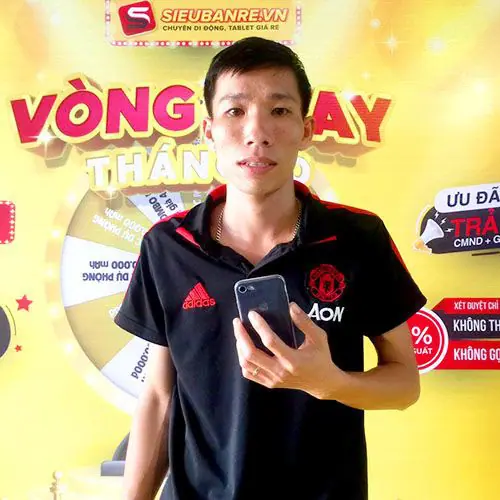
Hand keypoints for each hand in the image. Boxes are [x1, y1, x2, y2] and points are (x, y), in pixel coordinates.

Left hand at [233, 302, 347, 398]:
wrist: (322, 383)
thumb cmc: (321, 357)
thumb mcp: (319, 337)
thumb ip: (305, 322)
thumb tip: (290, 306)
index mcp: (293, 360)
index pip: (270, 341)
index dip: (259, 326)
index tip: (252, 314)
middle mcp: (281, 372)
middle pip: (251, 354)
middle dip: (241, 336)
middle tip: (237, 322)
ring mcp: (274, 379)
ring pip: (246, 364)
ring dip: (239, 347)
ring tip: (239, 333)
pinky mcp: (270, 383)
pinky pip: (249, 373)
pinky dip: (242, 360)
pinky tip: (243, 348)